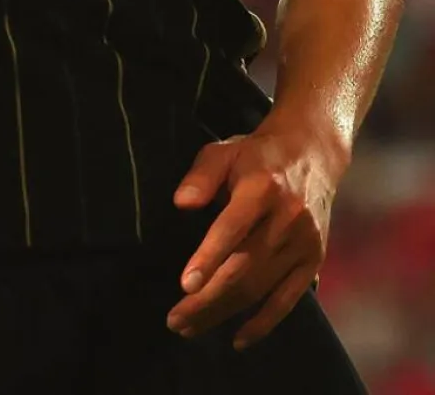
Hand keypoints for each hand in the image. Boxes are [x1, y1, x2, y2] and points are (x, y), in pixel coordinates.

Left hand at [169, 125, 341, 348]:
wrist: (312, 154)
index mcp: (263, 188)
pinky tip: (238, 339)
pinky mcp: (314, 261)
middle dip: (208, 299)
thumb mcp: (224, 151)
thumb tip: (181, 203)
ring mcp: (304, 244)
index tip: (186, 285)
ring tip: (190, 327)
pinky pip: (288, 300)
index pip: (233, 229)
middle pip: (244, 268)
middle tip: (175, 319)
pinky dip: (263, 323)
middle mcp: (287, 219)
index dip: (209, 258)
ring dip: (224, 313)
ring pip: (261, 289)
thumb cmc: (257, 155)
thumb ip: (201, 175)